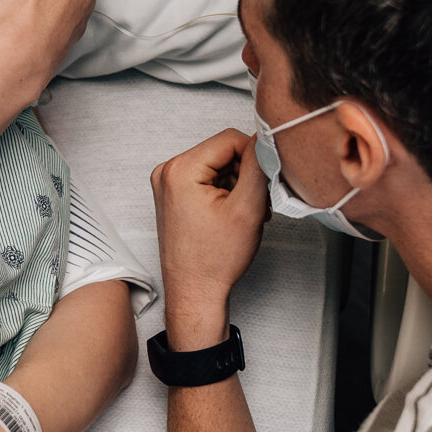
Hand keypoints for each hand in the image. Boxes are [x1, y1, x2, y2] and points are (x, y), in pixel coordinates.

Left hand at [150, 129, 269, 347]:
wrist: (196, 293)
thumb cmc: (214, 261)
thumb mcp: (247, 208)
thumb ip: (258, 166)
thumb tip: (264, 140)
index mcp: (179, 170)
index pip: (231, 139)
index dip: (255, 158)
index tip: (264, 183)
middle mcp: (167, 172)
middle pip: (223, 151)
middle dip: (245, 174)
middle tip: (254, 204)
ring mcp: (168, 184)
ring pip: (218, 165)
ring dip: (237, 184)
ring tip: (242, 213)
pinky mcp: (173, 195)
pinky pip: (208, 179)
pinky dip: (225, 192)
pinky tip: (230, 215)